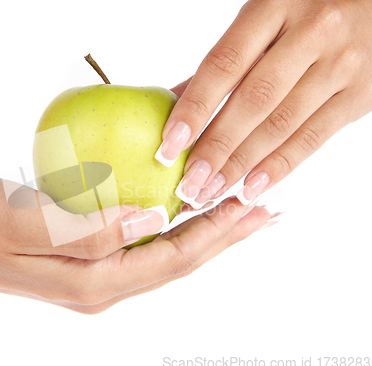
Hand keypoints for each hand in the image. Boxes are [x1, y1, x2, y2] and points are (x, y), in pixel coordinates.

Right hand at [0, 170, 273, 313]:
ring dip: (204, 234)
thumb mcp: (25, 223)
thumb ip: (88, 231)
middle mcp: (99, 288)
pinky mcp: (86, 261)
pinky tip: (184, 214)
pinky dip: (173, 229)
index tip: (248, 207)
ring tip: (237, 214)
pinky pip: (142, 246)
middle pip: (178, 262)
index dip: (214, 234)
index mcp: (90, 284)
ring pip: (164, 257)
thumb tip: (151, 219)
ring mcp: (93, 277)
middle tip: (261, 211)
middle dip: (223, 237)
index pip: (171, 259)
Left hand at [156, 0, 371, 207]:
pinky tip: (250, 187)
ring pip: (281, 125)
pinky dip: (278, 167)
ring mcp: (341, 64)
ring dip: (241, 165)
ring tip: (210, 191)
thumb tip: (176, 104)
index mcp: (274, 5)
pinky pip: (313, 138)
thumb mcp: (264, 19)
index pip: (225, 65)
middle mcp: (312, 32)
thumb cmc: (306, 10)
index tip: (169, 145)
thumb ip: (225, 61)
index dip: (194, 108)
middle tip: (188, 182)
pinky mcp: (361, 94)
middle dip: (215, 148)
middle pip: (253, 102)